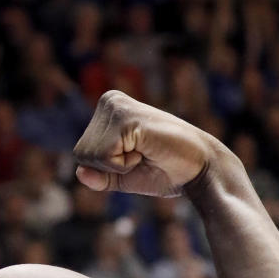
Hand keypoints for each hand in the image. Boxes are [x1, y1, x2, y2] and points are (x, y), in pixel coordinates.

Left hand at [73, 91, 217, 196]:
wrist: (199, 169)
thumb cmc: (164, 170)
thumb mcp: (123, 176)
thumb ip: (99, 176)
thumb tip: (79, 173)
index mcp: (107, 110)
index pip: (82, 154)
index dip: (107, 168)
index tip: (136, 157)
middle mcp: (108, 101)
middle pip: (82, 154)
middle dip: (111, 167)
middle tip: (143, 154)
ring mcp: (116, 106)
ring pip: (91, 156)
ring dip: (119, 165)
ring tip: (145, 150)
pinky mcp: (126, 117)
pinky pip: (104, 157)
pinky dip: (124, 164)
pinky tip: (146, 149)